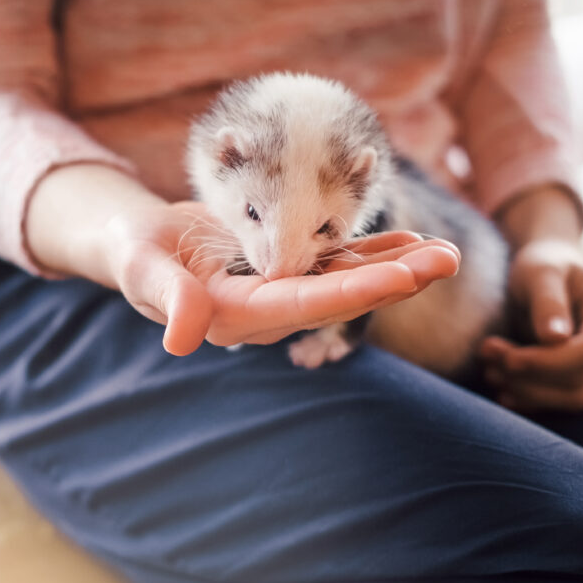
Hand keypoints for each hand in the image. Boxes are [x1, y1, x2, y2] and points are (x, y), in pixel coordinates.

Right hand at [104, 201, 460, 355]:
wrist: (139, 242)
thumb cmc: (134, 251)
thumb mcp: (141, 267)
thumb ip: (167, 297)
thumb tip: (183, 340)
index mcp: (237, 314)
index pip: (304, 304)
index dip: (354, 290)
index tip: (403, 277)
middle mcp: (268, 310)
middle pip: (340, 297)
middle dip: (395, 280)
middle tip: (448, 260)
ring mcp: (280, 292)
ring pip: (346, 281)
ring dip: (396, 268)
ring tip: (446, 253)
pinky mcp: (286, 271)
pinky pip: (336, 263)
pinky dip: (372, 251)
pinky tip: (410, 242)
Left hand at [480, 239, 582, 411]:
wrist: (549, 269)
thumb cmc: (544, 263)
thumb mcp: (540, 271)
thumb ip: (548, 302)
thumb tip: (555, 338)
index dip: (548, 362)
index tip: (507, 359)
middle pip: (581, 379)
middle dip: (529, 375)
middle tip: (486, 354)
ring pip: (572, 397)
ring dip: (526, 391)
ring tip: (489, 369)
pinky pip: (563, 400)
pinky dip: (530, 398)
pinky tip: (502, 387)